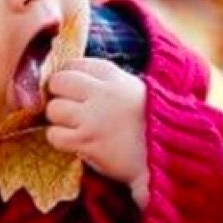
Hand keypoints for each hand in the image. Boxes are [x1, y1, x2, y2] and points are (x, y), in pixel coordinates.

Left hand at [45, 59, 148, 205]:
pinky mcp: (87, 142)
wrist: (168, 158)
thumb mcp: (134, 90)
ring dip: (58, 120)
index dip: (69, 78)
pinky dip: (59, 140)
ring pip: (54, 110)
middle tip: (66, 108)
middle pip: (59, 82)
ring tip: (72, 128)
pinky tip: (73, 142)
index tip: (72, 90)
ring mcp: (94, 118)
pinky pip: (55, 135)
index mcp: (115, 77)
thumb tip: (72, 78)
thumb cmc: (151, 125)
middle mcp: (103, 93)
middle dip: (58, 95)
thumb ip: (107, 82)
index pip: (74, 64)